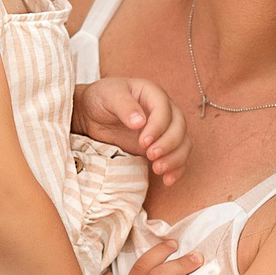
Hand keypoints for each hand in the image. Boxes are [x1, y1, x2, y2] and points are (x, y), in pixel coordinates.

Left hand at [73, 77, 188, 185]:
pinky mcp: (161, 146)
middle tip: (151, 156)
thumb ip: (124, 106)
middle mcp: (164, 111)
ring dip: (175, 158)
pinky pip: (178, 157)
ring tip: (158, 169)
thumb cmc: (101, 98)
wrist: (93, 113)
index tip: (144, 142)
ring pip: (182, 143)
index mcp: (153, 94)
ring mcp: (165, 130)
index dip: (158, 127)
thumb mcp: (108, 96)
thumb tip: (140, 122)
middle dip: (168, 144)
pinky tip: (167, 180)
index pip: (164, 110)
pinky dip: (176, 169)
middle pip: (179, 127)